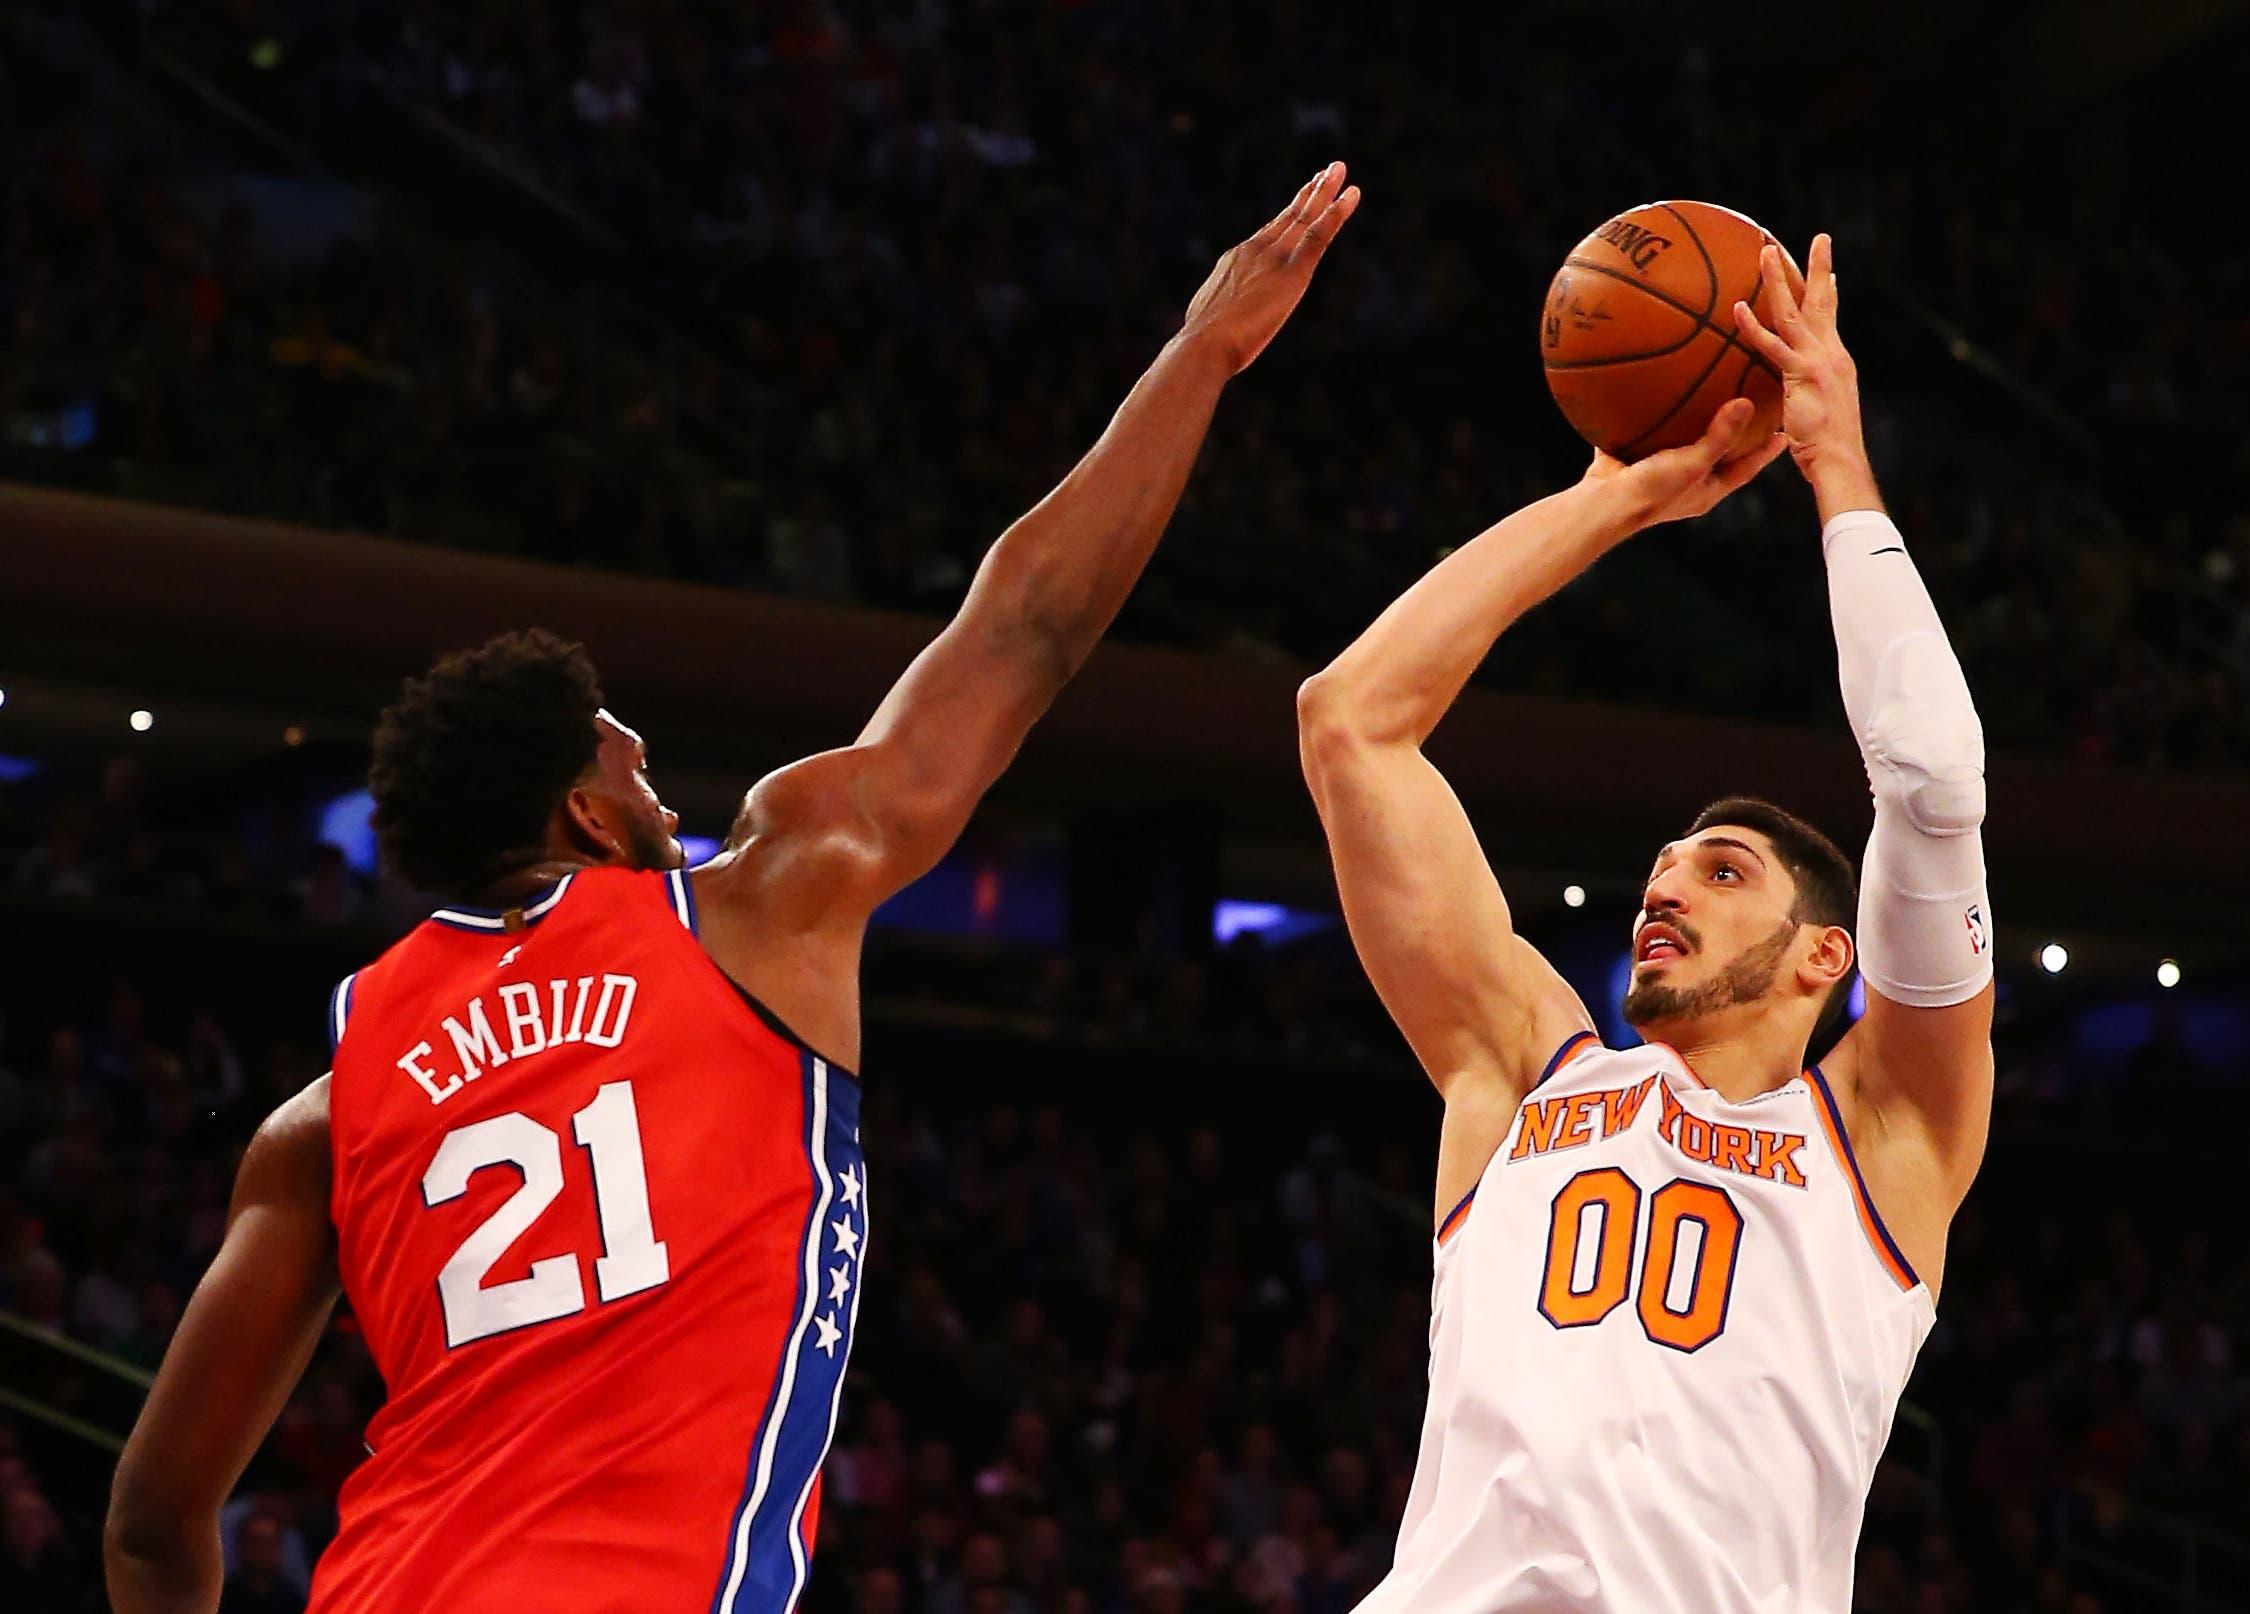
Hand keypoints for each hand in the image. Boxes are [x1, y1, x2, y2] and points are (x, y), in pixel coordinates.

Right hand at [1180, 162, 1361, 373]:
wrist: (1204, 343)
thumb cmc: (1204, 343)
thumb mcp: (1209, 317)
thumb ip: (1222, 309)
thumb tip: (1217, 321)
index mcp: (1236, 260)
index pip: (1269, 233)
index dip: (1289, 214)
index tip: (1302, 197)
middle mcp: (1256, 250)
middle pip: (1290, 217)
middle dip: (1310, 192)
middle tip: (1327, 171)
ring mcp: (1275, 258)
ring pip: (1306, 218)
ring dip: (1325, 192)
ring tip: (1339, 169)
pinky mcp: (1294, 272)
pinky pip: (1320, 235)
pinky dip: (1337, 213)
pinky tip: (1351, 195)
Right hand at [1584, 397, 1786, 530]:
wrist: (1602, 504)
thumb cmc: (1652, 491)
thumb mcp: (1692, 463)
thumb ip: (1719, 436)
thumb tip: (1747, 404)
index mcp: (1706, 490)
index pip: (1746, 469)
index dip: (1765, 452)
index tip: (1784, 434)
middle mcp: (1685, 483)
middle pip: (1717, 456)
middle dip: (1733, 436)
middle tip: (1752, 411)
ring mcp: (1658, 472)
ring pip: (1682, 443)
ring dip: (1693, 423)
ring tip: (1706, 394)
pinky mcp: (1632, 459)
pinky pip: (1646, 433)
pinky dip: (1651, 415)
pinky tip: (1651, 392)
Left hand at [1732, 234, 1875, 504]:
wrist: (1839, 462)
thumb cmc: (1825, 450)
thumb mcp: (1815, 416)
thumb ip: (1802, 401)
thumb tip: (1789, 404)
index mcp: (1836, 361)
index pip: (1832, 319)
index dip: (1831, 294)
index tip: (1830, 272)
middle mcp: (1832, 354)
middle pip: (1823, 302)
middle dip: (1820, 268)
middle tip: (1819, 239)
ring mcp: (1818, 361)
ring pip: (1795, 311)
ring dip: (1779, 279)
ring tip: (1766, 252)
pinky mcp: (1802, 375)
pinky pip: (1772, 346)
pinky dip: (1754, 327)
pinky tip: (1737, 309)